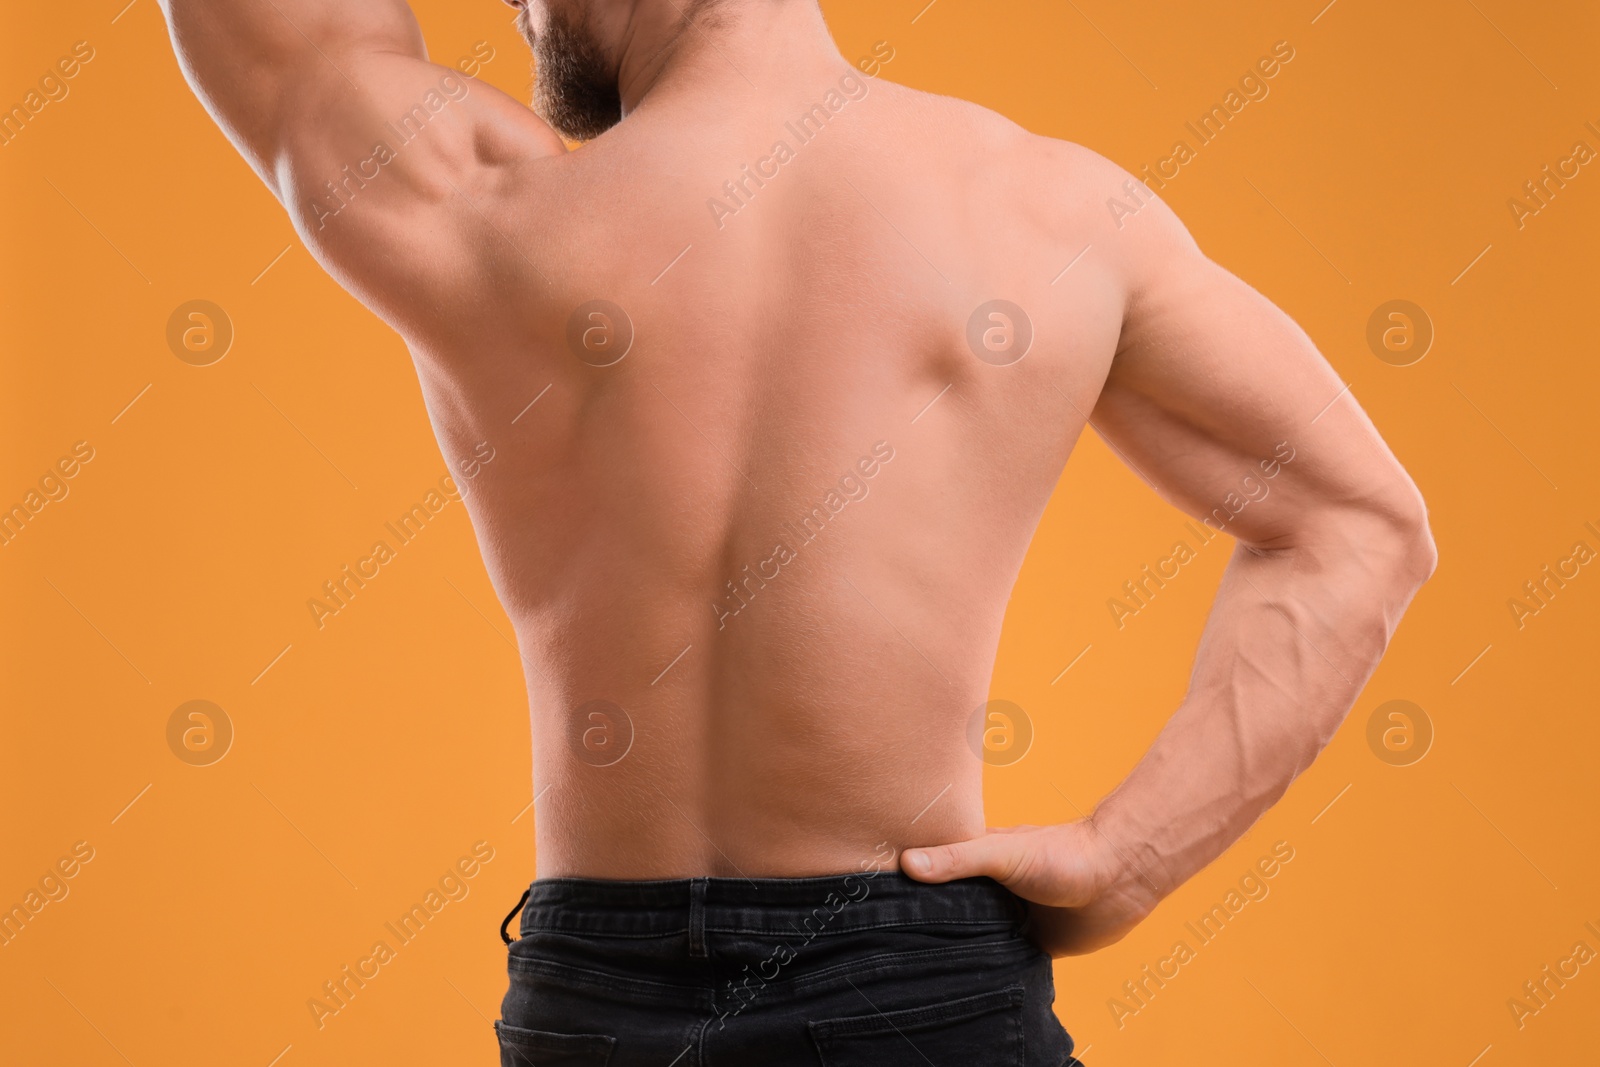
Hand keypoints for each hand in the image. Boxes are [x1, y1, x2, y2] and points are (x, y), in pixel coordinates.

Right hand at [900, 820, 1160, 956]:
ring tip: (919, 968)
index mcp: (977, 863)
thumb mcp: (1002, 852)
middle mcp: (989, 892)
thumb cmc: (1063, 853)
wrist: (1119, 880)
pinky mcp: (1028, 946)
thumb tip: (906, 864)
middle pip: (948, 912)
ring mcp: (1008, 920)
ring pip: (971, 940)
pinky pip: (999, 963)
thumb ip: (958, 859)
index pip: (932, 877)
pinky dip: (986, 971)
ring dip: (957, 951)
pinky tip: (965, 982)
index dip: (906, 887)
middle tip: (889, 946)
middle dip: (927, 925)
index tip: (875, 901)